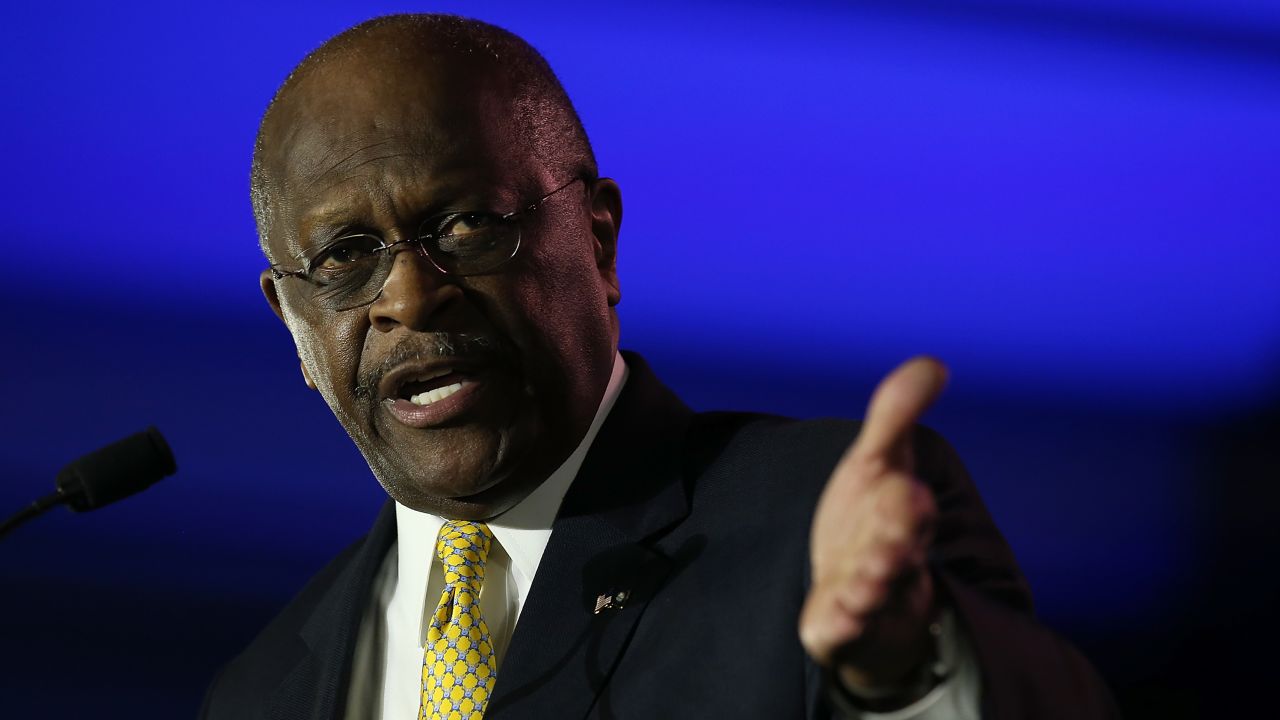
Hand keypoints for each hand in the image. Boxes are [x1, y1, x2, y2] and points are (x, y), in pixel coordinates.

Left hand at [799, 357, 947, 695]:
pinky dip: (838, 628)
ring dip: (869, 588)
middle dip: (894, 545)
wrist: (859, 595)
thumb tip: (934, 363)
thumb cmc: (872, 521)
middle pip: (896, 552)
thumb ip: (895, 415)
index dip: (905, 502)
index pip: (907, 508)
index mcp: (904, 519)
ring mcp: (868, 599)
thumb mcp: (876, 461)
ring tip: (862, 585)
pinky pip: (840, 632)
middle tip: (890, 540)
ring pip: (872, 595)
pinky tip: (826, 624)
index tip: (906, 490)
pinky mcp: (839, 629)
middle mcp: (892, 560)